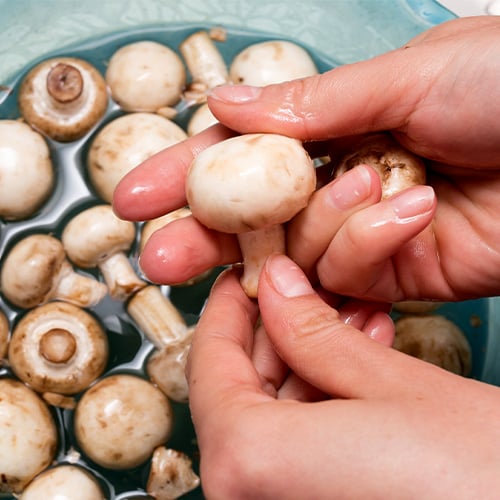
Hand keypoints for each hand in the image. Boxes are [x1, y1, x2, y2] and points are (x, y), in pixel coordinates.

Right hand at [113, 16, 499, 301]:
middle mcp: (338, 182)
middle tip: (159, 257)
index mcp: (334, 126)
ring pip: (298, 252)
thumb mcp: (404, 77)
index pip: (242, 154)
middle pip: (250, 220)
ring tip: (370, 187)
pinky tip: (407, 213)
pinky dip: (368, 245)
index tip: (135, 196)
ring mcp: (363, 234)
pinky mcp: (395, 276)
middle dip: (202, 238)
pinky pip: (350, 275)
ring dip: (322, 224)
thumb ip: (310, 105)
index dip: (186, 173)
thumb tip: (225, 106)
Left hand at [187, 254, 499, 498]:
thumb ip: (315, 334)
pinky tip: (358, 370)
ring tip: (351, 323)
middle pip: (238, 392)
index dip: (226, 310)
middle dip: (278, 335)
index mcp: (250, 463)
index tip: (245, 279)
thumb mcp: (390, 385)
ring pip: (270, 418)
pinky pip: (295, 450)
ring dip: (307, 367)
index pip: (210, 365)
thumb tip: (278, 288)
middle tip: (307, 293)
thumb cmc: (480, 480)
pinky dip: (319, 407)